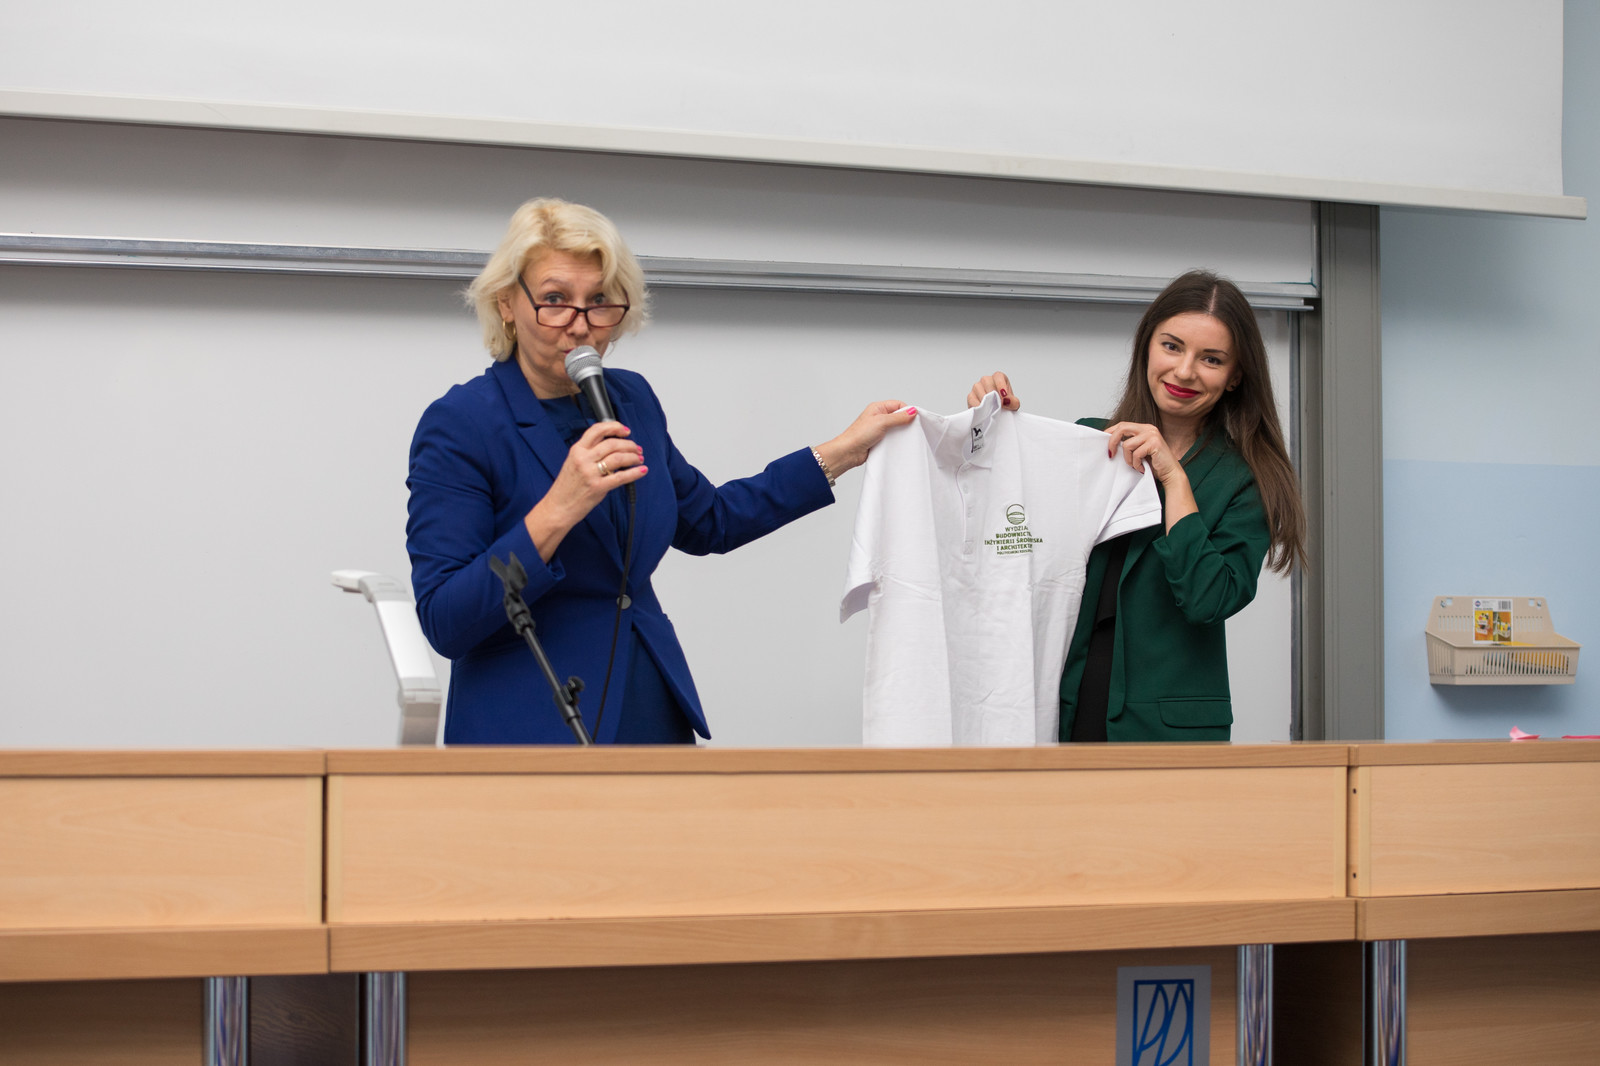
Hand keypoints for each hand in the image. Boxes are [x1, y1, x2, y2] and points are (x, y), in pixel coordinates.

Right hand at [524, 421, 646, 559]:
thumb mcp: (572, 462)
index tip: (626, 431)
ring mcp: (590, 473)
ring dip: (633, 457)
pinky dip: (635, 472)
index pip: (597, 430)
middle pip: (612, 443)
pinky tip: (642, 470)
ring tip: (639, 458)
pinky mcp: (598, 487)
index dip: (615, 427)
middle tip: (637, 448)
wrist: (557, 507)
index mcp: (577, 450)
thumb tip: (612, 445)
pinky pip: (621, 477)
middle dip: (629, 444)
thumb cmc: (567, 487)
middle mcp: (583, 459)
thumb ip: (588, 452)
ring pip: (618, 458)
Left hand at [814, 400, 917, 479]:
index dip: (907, 411)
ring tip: (903, 437)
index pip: (898, 405)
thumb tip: (912, 411)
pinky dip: (896, 441)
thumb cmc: (859, 435)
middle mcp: (878, 417)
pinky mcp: (879, 439)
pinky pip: (892, 438)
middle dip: (905, 422)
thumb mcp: (882, 422)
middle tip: (910, 429)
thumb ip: (898, 417)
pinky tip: (898, 444)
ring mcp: (879, 429)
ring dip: (900, 433)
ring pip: (896, 428)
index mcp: (878, 408)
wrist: (849, 452)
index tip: (914, 419)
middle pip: (898, 416)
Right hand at [966, 371, 1018, 410]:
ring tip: (992, 410)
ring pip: (979, 390)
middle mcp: (986, 380)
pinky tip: (984, 411)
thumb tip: (1007, 401)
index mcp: (998, 378)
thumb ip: (1013, 402)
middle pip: (987, 382)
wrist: (996, 414)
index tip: (1004, 396)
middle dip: (993, 395)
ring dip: (986, 401)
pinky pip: (972, 399)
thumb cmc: (1004, 405)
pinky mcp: (971, 396)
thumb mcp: (1013, 404)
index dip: (1001, 385)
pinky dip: (978, 406)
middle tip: (999, 405)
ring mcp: (977, 387)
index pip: (998, 377)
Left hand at [1103, 421, 1183, 483]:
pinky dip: (1136, 464)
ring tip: (1135, 465)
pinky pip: (1136, 454)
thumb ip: (1129, 444)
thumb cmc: (1154, 464)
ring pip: (1127, 445)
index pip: (1122, 424)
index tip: (1103, 442)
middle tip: (1111, 454)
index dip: (1111, 432)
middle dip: (1112, 442)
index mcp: (1144, 428)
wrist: (1170, 473)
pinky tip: (1142, 468)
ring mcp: (1152, 435)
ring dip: (1128, 459)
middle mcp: (1148, 428)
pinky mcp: (1155, 444)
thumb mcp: (1139, 451)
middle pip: (1122, 428)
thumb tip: (1110, 443)